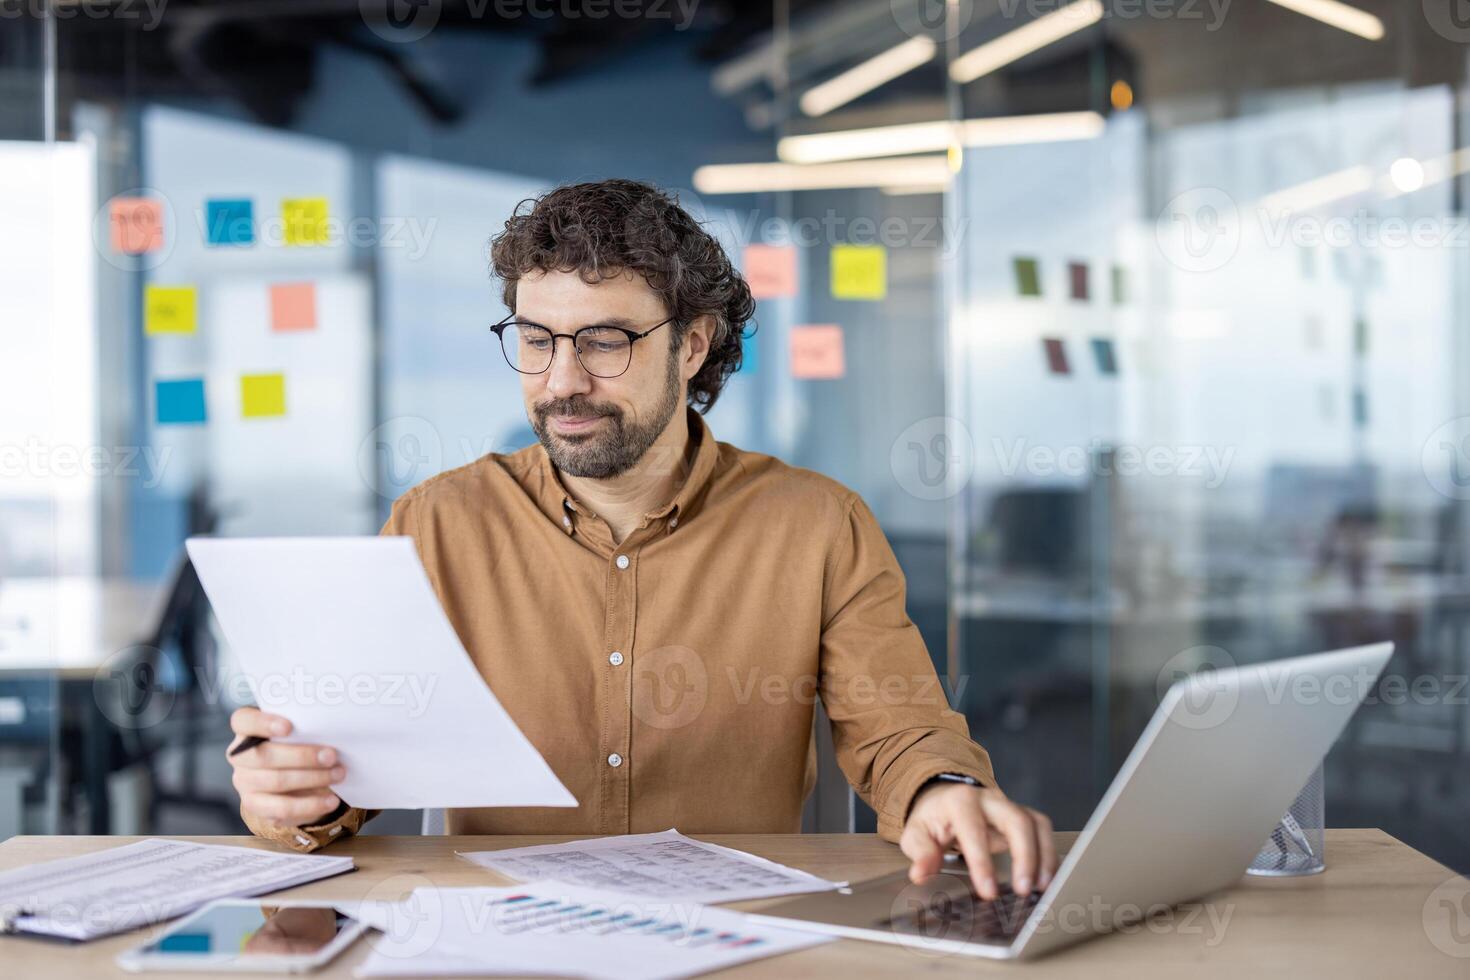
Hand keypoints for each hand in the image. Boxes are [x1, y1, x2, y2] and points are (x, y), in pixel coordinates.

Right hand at [228, 707, 345, 826]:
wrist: (293, 780)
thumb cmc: (298, 745)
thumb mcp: (300, 733)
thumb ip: (306, 729)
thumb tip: (332, 732)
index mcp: (246, 730)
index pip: (243, 721)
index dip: (263, 723)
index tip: (289, 727)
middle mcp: (240, 757)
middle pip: (263, 756)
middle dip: (302, 756)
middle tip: (331, 756)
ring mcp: (245, 783)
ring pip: (276, 781)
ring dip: (312, 779)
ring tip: (338, 774)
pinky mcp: (256, 806)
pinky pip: (282, 809)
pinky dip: (310, 805)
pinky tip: (330, 801)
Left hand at [900, 781, 1057, 900]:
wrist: (944, 799)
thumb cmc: (933, 819)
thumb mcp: (916, 833)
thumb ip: (921, 852)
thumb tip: (921, 873)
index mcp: (959, 801)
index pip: (974, 829)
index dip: (982, 861)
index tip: (988, 891)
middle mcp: (989, 799)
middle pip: (1016, 820)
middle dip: (1024, 855)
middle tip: (1023, 889)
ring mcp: (1008, 806)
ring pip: (1035, 824)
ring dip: (1043, 856)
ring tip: (1042, 887)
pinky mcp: (1022, 816)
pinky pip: (1042, 830)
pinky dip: (1048, 854)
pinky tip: (1046, 878)